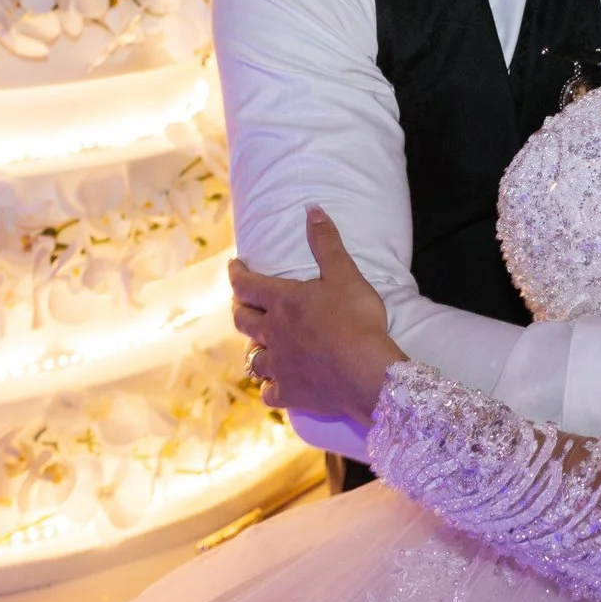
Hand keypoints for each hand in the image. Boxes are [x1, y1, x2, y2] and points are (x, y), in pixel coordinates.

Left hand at [230, 207, 403, 425]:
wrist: (366, 371)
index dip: (237, 273)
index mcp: (282, 302)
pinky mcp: (290, 392)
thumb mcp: (345, 273)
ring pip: (253, 358)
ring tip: (260, 347)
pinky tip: (275, 387)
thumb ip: (326, 242)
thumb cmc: (356, 319)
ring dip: (255, 350)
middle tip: (244, 304)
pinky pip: (270, 392)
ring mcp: (278, 365)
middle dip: (240, 309)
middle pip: (243, 321)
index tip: (234, 266)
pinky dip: (270, 388)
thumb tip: (312, 208)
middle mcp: (272, 333)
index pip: (246, 284)